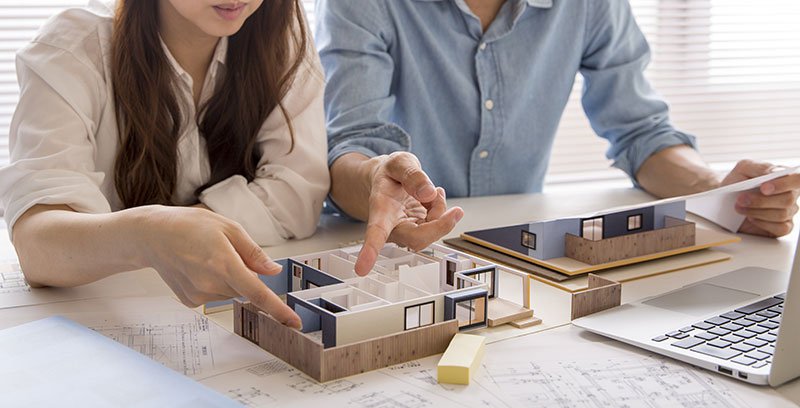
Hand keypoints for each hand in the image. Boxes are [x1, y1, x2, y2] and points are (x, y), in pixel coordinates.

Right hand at [133, 206, 301, 327]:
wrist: (153, 235)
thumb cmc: (190, 226)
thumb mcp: (229, 228)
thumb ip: (254, 253)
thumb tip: (273, 271)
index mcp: (224, 263)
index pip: (258, 293)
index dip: (278, 309)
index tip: (294, 323)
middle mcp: (211, 283)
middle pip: (244, 288)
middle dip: (243, 274)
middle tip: (224, 252)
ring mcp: (199, 295)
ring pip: (230, 292)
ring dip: (227, 278)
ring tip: (207, 257)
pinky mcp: (190, 301)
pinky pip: (214, 295)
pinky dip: (213, 284)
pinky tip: (198, 268)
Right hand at [356, 152, 463, 275]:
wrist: (388, 180)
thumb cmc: (389, 175)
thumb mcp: (399, 162)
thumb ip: (413, 174)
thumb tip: (428, 193)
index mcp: (380, 210)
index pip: (376, 232)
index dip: (370, 251)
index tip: (361, 269)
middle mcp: (391, 227)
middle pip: (417, 238)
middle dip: (440, 225)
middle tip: (456, 211)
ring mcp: (406, 232)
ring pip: (431, 232)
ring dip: (441, 211)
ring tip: (433, 191)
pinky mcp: (418, 232)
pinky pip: (438, 226)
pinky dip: (442, 211)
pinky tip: (432, 199)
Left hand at [721, 160, 799, 237]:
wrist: (725, 199)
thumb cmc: (737, 182)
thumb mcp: (744, 168)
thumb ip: (760, 168)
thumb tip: (774, 173)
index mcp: (786, 177)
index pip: (797, 179)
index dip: (783, 184)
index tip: (763, 188)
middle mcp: (791, 194)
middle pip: (787, 199)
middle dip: (761, 200)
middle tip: (741, 199)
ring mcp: (788, 211)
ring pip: (781, 214)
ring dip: (756, 211)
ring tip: (740, 207)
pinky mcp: (782, 227)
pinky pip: (781, 228)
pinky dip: (763, 223)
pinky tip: (751, 218)